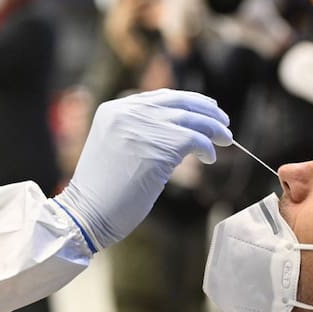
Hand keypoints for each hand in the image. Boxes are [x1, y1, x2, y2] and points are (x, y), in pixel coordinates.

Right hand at [54, 89, 232, 250]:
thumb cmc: (103, 191)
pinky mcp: (158, 146)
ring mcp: (142, 127)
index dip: (188, 101)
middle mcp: (127, 112)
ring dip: (213, 129)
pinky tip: (210, 157)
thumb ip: (140, 132)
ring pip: (190, 119)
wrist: (87, 214)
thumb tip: (181, 132)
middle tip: (224, 122)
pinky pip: (194, 139)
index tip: (206, 109)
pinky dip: (207, 147)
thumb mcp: (116, 148)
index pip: (159, 97)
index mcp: (114, 109)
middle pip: (179, 102)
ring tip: (226, 139)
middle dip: (206, 111)